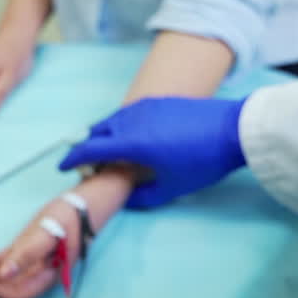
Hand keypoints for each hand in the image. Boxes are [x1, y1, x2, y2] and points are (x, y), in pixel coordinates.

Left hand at [0, 169, 131, 297]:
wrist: (78, 205)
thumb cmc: (68, 217)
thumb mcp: (48, 232)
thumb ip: (27, 254)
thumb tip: (3, 275)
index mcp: (47, 277)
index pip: (17, 296)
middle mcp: (36, 276)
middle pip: (6, 288)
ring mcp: (29, 266)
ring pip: (0, 276)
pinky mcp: (23, 255)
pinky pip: (2, 263)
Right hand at [59, 96, 247, 208]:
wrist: (234, 129)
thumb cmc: (202, 161)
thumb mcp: (172, 188)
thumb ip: (143, 196)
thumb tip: (126, 196)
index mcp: (131, 142)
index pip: (90, 149)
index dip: (73, 159)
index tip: (63, 168)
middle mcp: (131, 120)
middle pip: (97, 131)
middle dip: (87, 148)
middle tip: (89, 165)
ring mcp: (145, 107)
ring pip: (113, 120)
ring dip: (104, 135)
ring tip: (109, 152)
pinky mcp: (158, 101)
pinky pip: (128, 114)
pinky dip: (120, 126)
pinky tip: (132, 138)